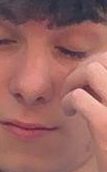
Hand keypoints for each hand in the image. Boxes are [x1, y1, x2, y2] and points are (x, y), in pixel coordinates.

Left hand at [62, 54, 106, 171]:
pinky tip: (70, 114)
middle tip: (75, 88)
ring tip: (71, 100)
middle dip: (85, 65)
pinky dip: (69, 101)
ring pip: (93, 68)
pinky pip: (79, 97)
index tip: (91, 82)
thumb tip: (96, 76)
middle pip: (106, 56)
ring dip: (74, 79)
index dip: (102, 62)